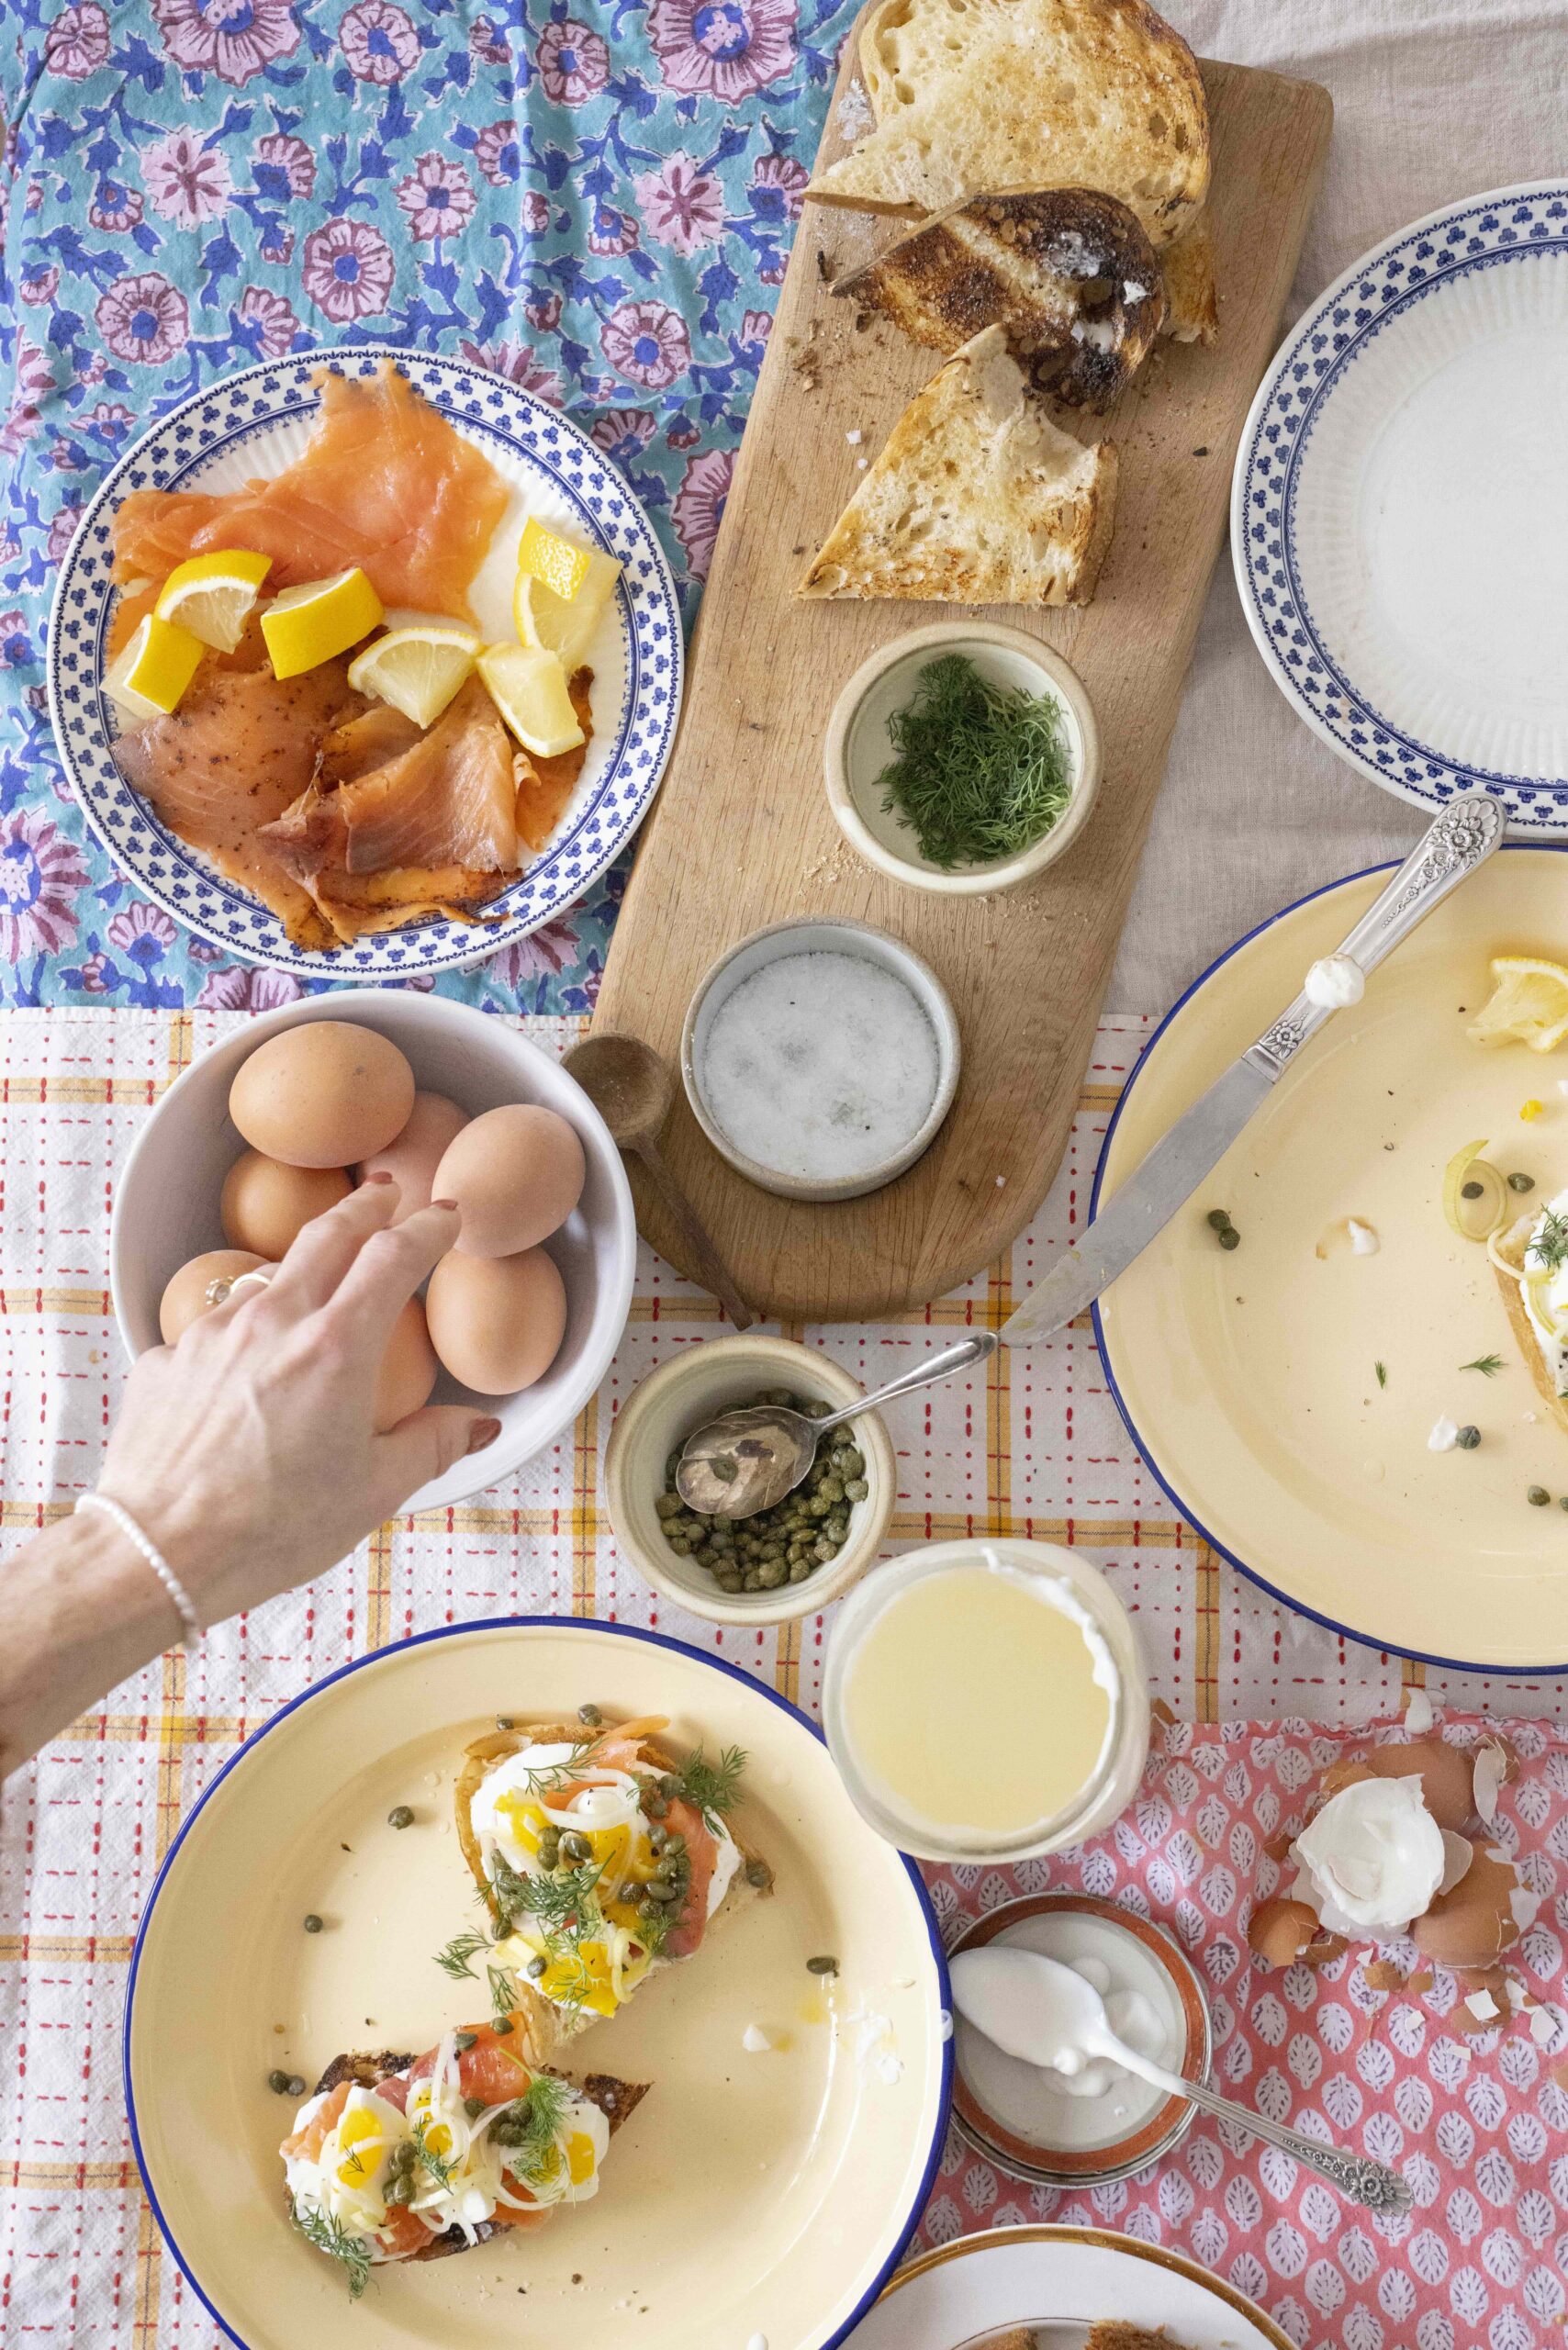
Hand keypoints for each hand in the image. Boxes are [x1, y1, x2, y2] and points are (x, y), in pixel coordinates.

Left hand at [98, 1178, 498, 1627]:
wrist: (155, 1553)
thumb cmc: (268, 1531)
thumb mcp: (372, 1494)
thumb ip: (433, 1446)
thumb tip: (479, 1426)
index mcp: (337, 1349)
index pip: (394, 1256)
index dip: (428, 1228)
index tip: (446, 1216)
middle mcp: (273, 1322)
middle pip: (328, 1234)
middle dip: (366, 1207)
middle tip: (388, 1193)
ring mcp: (211, 1334)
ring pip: (268, 1277)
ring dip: (301, 1268)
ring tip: (317, 1285)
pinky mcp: (166, 1358)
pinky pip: (216, 1325)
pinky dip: (244, 1330)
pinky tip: (249, 1367)